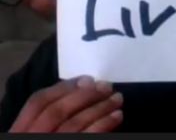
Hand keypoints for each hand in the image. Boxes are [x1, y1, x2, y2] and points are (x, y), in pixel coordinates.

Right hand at [8, 76, 122, 132]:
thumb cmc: (54, 137)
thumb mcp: (42, 131)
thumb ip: (53, 117)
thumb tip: (84, 88)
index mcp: (20, 132)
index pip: (37, 102)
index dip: (63, 87)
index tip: (87, 79)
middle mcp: (32, 139)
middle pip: (56, 111)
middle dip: (85, 95)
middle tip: (107, 86)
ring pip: (74, 124)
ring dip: (100, 108)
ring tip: (117, 100)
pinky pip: (87, 138)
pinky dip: (104, 124)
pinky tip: (117, 117)